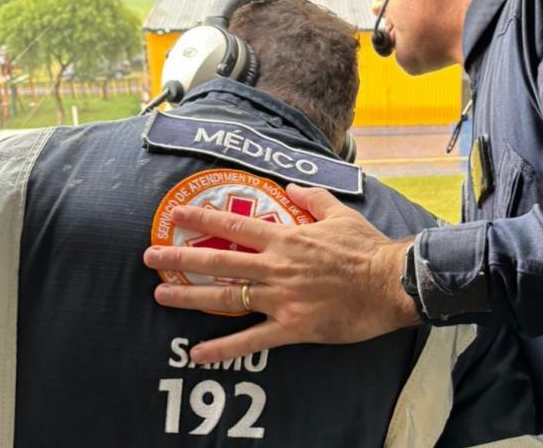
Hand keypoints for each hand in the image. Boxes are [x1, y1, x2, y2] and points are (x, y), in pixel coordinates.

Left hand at [143, 184, 419, 363]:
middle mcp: (276, 266)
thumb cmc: (366, 249)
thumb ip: (312, 200)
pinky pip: (252, 340)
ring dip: (190, 297)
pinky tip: (198, 353)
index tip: (176, 215)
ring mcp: (281, 298)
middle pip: (218, 261)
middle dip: (180, 258)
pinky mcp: (293, 326)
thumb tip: (292, 189)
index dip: (202, 218)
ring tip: (160, 296)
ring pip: (226, 298)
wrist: (390, 283)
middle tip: (151, 257)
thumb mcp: (340, 214)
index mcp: (286, 238)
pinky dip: (223, 348)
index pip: (235, 225)